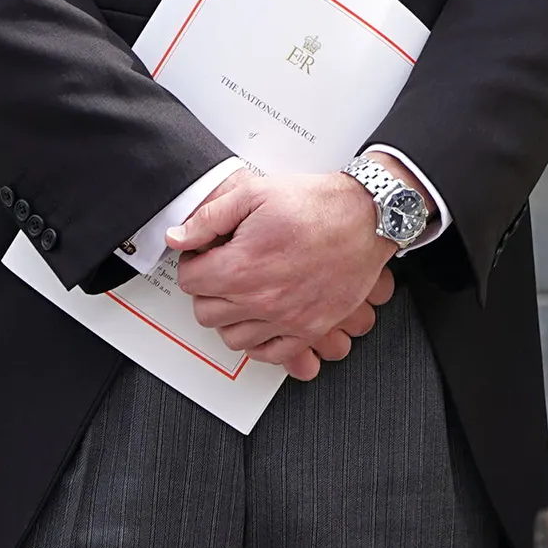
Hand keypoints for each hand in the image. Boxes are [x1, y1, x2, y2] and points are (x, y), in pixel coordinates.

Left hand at [170, 170, 394, 377]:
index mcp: (242, 266)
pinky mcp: (309, 328)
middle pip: (206, 312)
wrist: (368, 217)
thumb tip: (179, 237)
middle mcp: (262, 299)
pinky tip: (262, 318)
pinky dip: (259, 341)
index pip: (190, 281)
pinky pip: (269, 353)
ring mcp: (286, 318)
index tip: (207, 254)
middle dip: (208, 289)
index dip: (195, 262)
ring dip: (230, 316)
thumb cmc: (318, 205)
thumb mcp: (256, 193)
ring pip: (232, 337)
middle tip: (224, 270)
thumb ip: (210, 217)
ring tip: (243, 292)